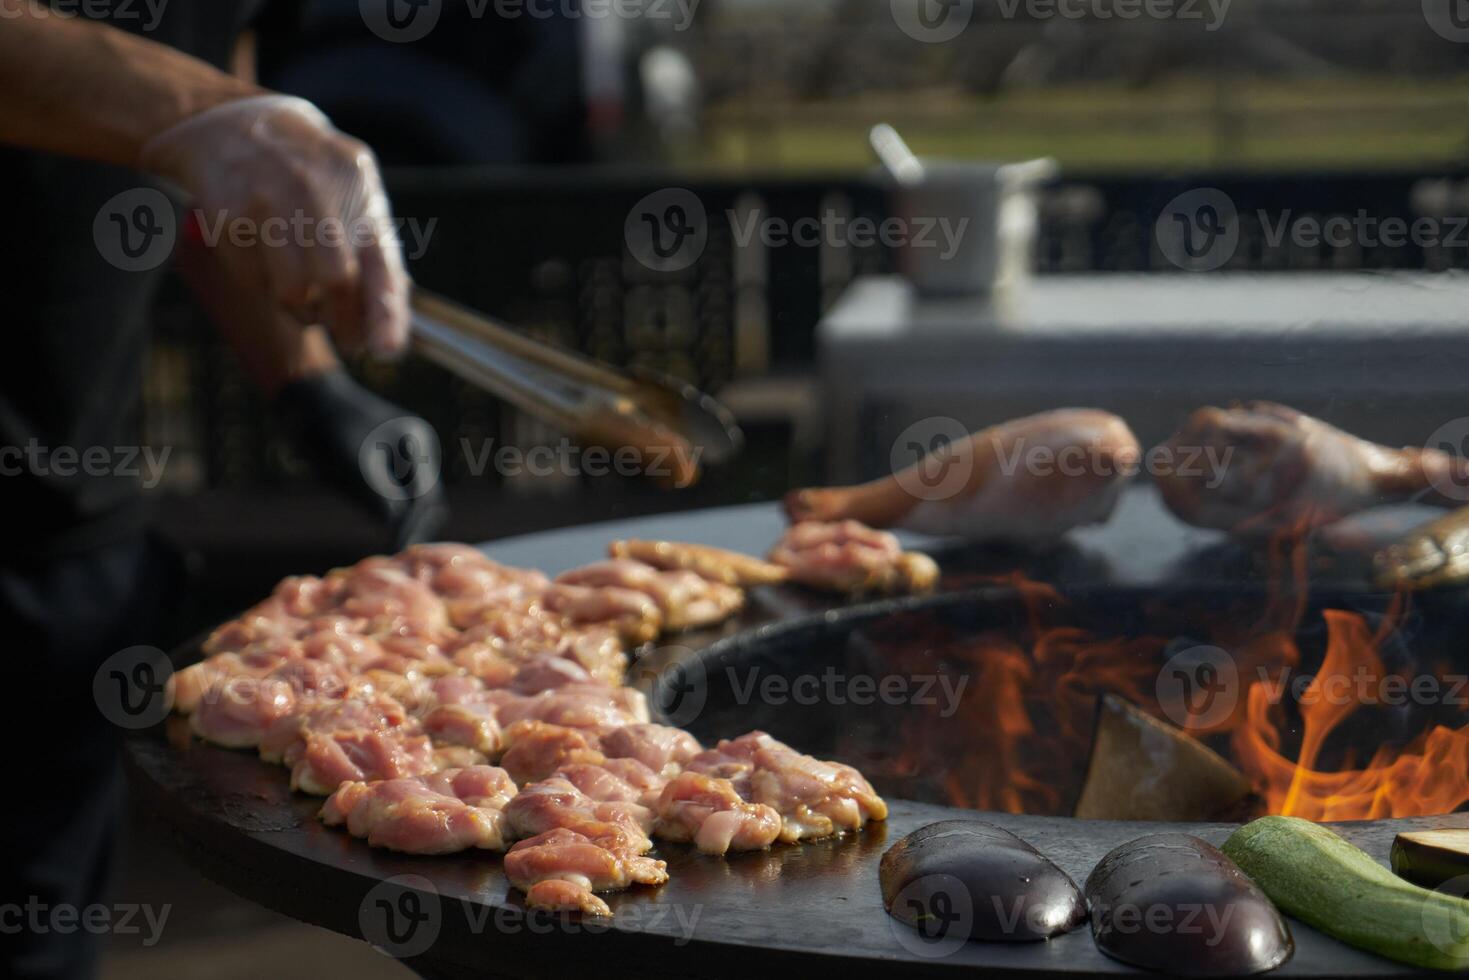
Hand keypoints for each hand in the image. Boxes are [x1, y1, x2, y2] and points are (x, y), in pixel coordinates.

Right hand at [141, 94, 409, 358]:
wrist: (230, 121)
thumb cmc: (305, 173)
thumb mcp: (350, 191)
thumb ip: (374, 248)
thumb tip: (390, 318)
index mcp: (357, 187)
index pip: (380, 259)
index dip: (386, 312)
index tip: (386, 350)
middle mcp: (314, 188)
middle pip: (336, 281)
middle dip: (340, 317)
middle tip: (337, 326)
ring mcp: (266, 198)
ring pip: (292, 289)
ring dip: (298, 305)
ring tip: (295, 284)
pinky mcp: (226, 213)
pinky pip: (251, 280)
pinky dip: (260, 283)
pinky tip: (260, 254)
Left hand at [276, 368, 447, 550]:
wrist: (306, 396)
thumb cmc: (328, 425)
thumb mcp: (352, 463)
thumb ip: (377, 494)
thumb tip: (395, 525)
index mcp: (417, 442)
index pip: (425, 496)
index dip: (414, 526)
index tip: (398, 551)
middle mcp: (417, 450)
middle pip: (424, 500)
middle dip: (411, 524)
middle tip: (392, 554)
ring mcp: (402, 456)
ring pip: (408, 500)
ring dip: (397, 518)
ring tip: (382, 538)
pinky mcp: (384, 463)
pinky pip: (391, 494)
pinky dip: (383, 508)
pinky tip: (367, 515)